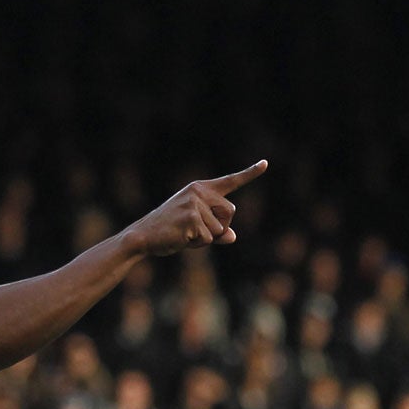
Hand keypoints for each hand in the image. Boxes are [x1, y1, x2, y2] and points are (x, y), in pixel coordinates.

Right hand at [128, 159, 268, 255]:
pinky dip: (197, 244)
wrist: (143, 237)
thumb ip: (217, 232)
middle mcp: (199, 192)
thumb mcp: (196, 230)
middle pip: (231, 212)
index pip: (230, 181)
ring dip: (206, 239)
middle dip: (220, 228)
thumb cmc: (169, 233)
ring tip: (184, 235)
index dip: (250, 173)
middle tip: (196, 232)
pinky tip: (181, 238)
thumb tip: (233, 237)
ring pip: (219, 229)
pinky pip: (208, 238)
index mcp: (200, 189)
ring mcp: (195, 203)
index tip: (266, 163)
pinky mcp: (191, 218)